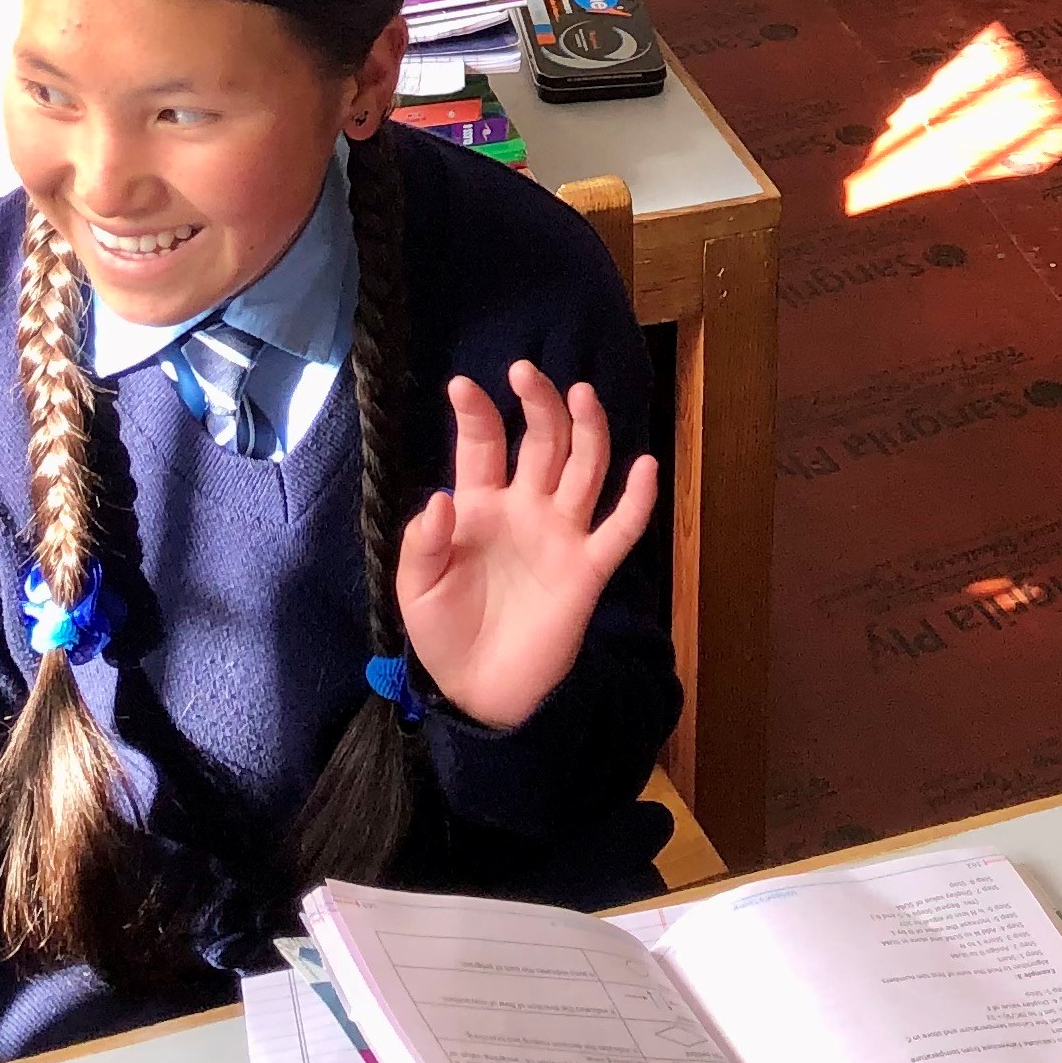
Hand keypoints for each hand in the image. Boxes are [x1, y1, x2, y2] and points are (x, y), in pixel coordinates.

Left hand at [394, 362, 658, 734]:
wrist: (478, 691)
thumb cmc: (443, 633)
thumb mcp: (416, 587)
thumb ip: (423, 541)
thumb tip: (441, 498)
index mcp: (481, 506)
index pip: (484, 446)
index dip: (477, 413)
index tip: (462, 384)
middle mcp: (527, 508)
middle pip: (543, 442)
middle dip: (539, 404)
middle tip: (526, 371)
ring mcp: (561, 535)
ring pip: (585, 469)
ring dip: (588, 430)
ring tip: (583, 394)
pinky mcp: (587, 569)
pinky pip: (619, 530)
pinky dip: (637, 499)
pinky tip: (645, 466)